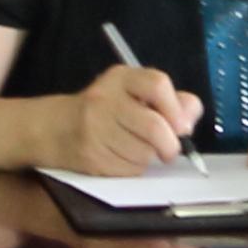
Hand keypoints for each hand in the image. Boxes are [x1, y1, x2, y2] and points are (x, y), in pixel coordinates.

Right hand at [57, 62, 205, 176]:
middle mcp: (105, 99)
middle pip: (153, 126)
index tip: (183, 127)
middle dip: (169, 144)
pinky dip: (134, 168)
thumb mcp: (135, 93)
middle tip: (170, 150)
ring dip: (149, 157)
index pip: (157, 85)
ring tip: (138, 149)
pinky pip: (128, 169)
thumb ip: (170, 100)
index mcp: (121, 78)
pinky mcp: (91, 155)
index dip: (176, 110)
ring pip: (143, 153)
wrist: (57, 128)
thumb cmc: (107, 110)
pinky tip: (122, 157)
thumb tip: (191, 114)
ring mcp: (95, 128)